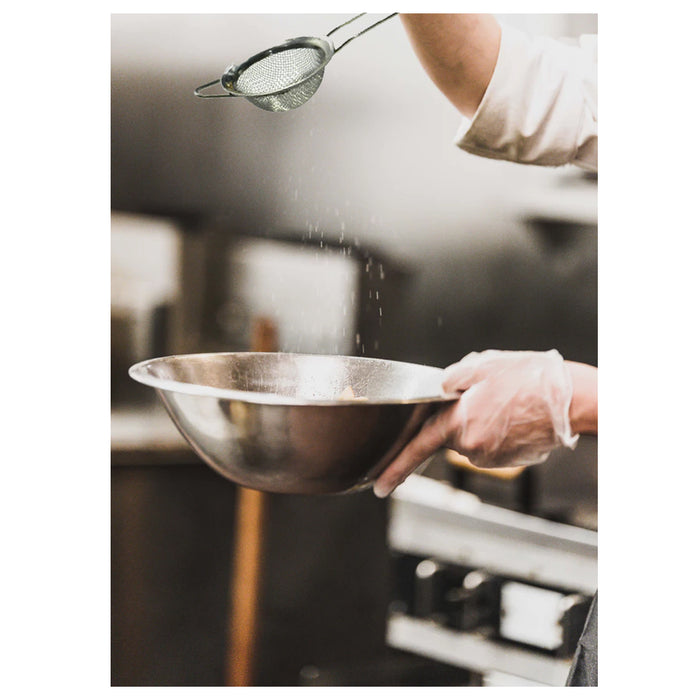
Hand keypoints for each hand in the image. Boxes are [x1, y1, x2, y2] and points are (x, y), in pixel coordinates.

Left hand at [373, 349, 578, 497]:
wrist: (572, 400)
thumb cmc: (530, 379)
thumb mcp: (483, 365)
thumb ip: (452, 378)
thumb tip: (439, 388)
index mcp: (459, 421)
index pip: (418, 447)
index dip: (396, 468)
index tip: (380, 485)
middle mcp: (472, 445)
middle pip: (450, 436)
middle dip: (462, 420)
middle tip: (490, 399)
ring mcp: (492, 457)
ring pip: (473, 440)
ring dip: (482, 424)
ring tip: (507, 404)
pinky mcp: (509, 462)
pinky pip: (491, 446)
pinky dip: (497, 432)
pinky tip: (515, 417)